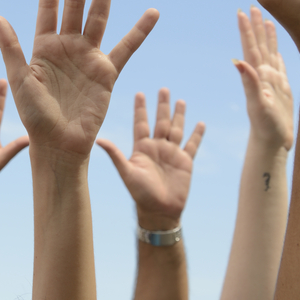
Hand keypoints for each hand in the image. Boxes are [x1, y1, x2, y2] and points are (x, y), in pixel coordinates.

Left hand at [0, 0, 158, 157]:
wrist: (59, 145)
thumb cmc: (34, 116)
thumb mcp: (19, 78)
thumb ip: (10, 46)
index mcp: (42, 47)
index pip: (47, 8)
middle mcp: (66, 47)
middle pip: (74, 6)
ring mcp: (88, 58)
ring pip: (98, 18)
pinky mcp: (107, 72)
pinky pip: (126, 47)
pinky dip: (139, 31)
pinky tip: (151, 12)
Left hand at [98, 90, 205, 227]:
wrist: (159, 210)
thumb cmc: (140, 193)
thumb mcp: (127, 172)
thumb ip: (115, 155)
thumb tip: (99, 140)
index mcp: (141, 147)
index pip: (141, 123)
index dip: (140, 108)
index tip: (140, 93)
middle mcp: (156, 147)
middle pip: (160, 121)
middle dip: (162, 106)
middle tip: (163, 89)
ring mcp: (171, 153)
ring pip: (176, 129)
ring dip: (179, 115)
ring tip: (180, 100)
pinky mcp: (185, 162)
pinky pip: (192, 145)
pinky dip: (197, 134)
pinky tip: (200, 123)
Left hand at [233, 7, 293, 150]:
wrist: (272, 142)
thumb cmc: (265, 127)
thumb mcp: (257, 105)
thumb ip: (248, 83)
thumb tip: (237, 60)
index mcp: (256, 75)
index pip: (249, 47)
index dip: (246, 30)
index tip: (241, 11)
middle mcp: (262, 75)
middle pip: (259, 45)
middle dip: (256, 26)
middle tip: (253, 5)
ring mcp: (271, 80)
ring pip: (269, 52)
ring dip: (267, 36)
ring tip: (266, 19)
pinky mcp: (280, 88)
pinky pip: (278, 65)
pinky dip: (277, 53)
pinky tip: (276, 47)